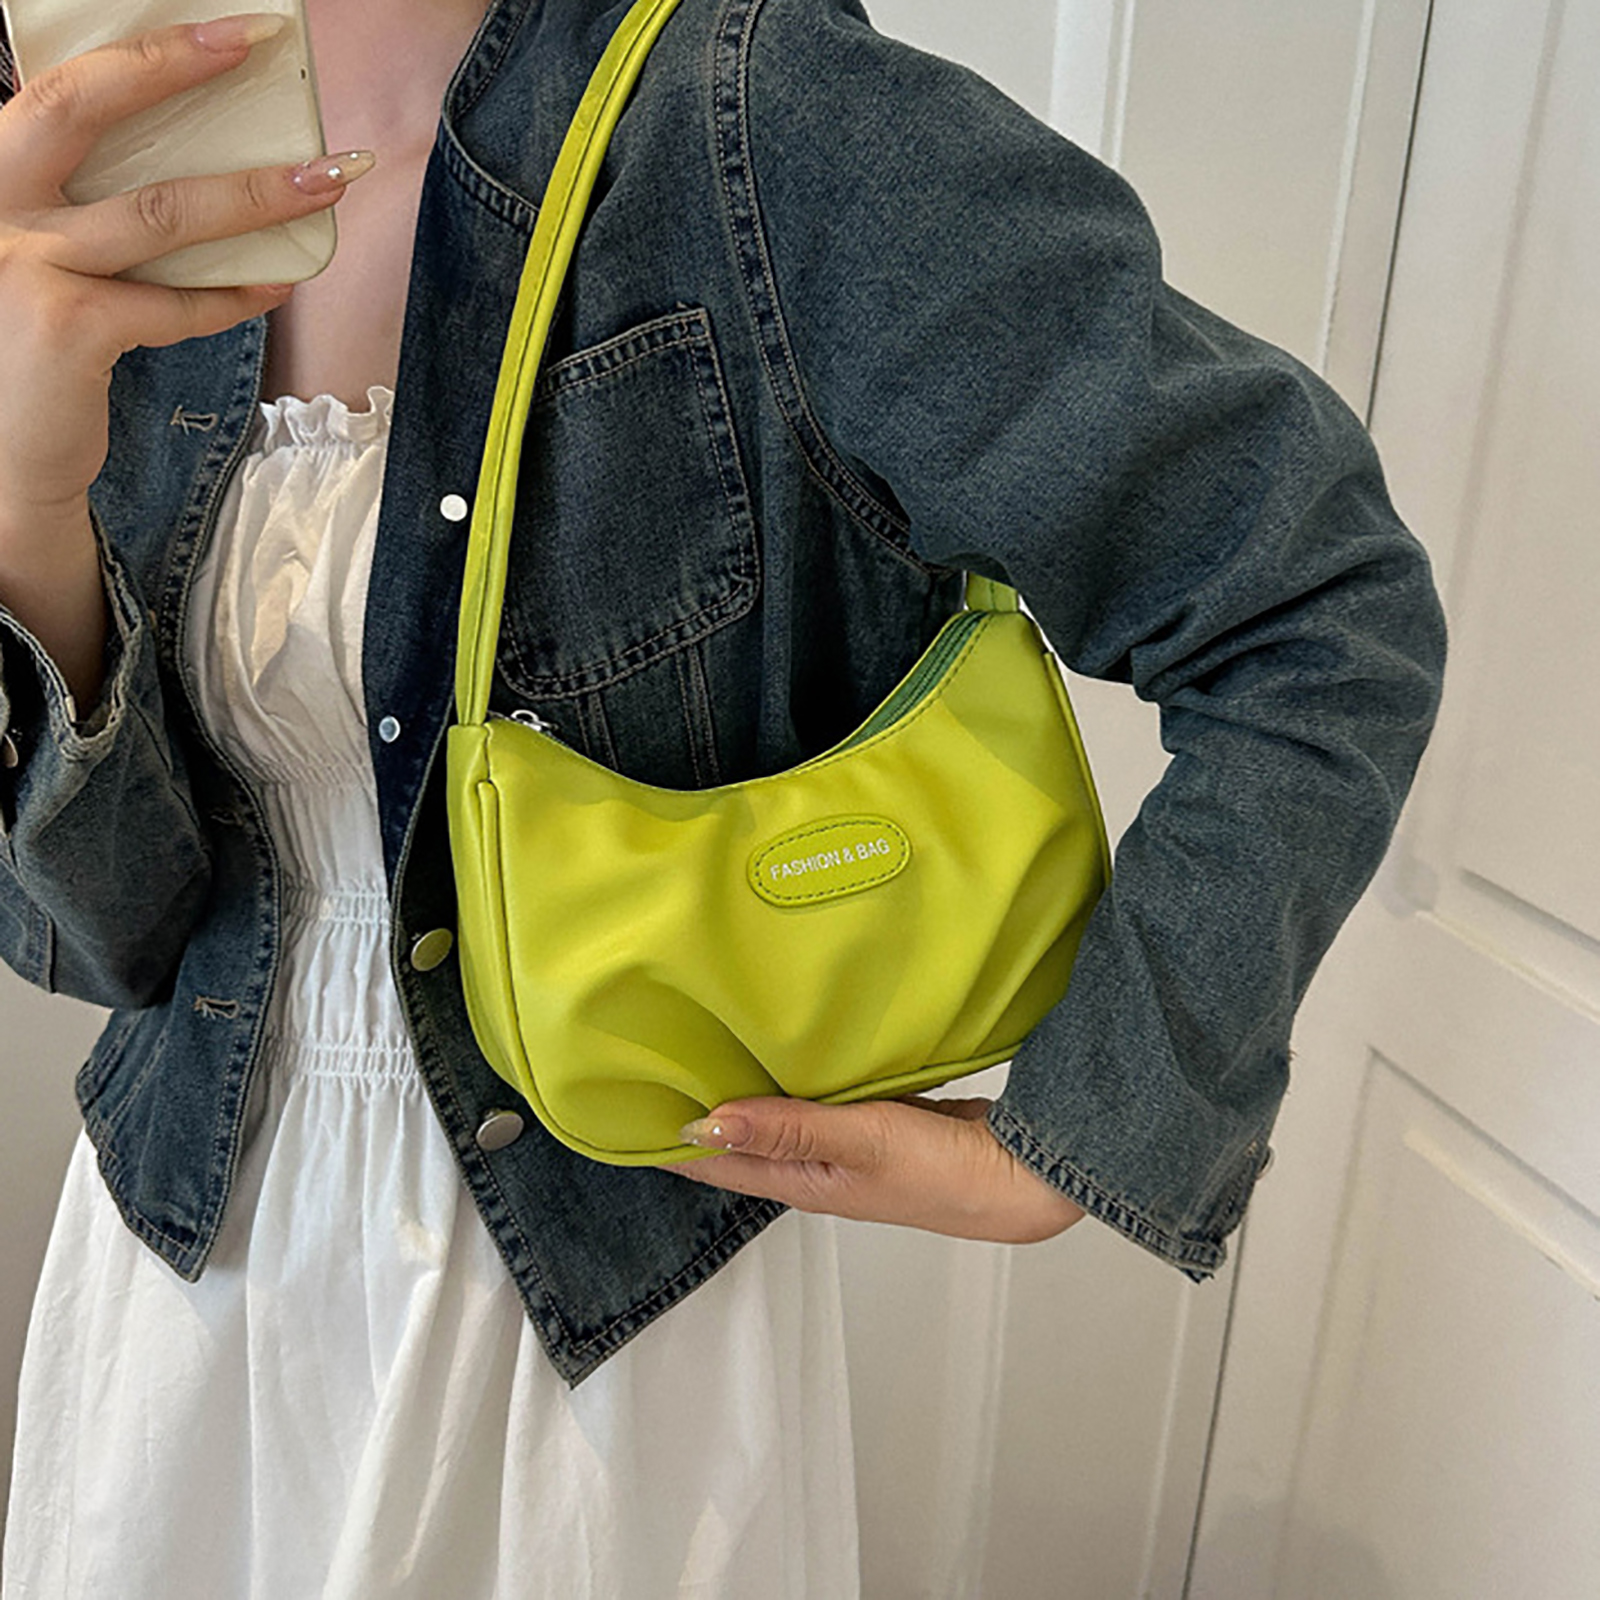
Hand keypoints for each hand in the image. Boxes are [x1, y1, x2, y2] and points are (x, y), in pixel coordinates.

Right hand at [0, 14, 361, 521]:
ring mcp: (24, 263)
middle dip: (176, 69)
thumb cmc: (26, 349)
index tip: (226, 31)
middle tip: (259, 50)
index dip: (144, 52)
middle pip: (84, 109)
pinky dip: (234, 294)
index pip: (58, 88)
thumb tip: (196, 166)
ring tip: (324, 182)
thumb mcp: (37, 255)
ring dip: (253, 194)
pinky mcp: (68, 326)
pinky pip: (175, 302)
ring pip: (159, 212)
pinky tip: (279, 281)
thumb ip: (83, 206)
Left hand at [652, 1094, 1085, 1243]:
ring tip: (707, 1054)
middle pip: (744, 1143)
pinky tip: (788, 1053)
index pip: (719, 1165)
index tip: (624, 1115)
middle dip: (701, 1116)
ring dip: (747, 1097)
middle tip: (655, 1071)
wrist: (1024, 1180)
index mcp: (806, 1182)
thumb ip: (788, 1129)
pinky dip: (795, 1083)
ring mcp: (850, 1150)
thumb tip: (706, 1124)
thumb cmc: (944, 1174)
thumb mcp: (861, 1145)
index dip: (672, 1145)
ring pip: (781, 1120)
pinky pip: (821, 1103)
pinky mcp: (880, 1127)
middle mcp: (819, 1170)